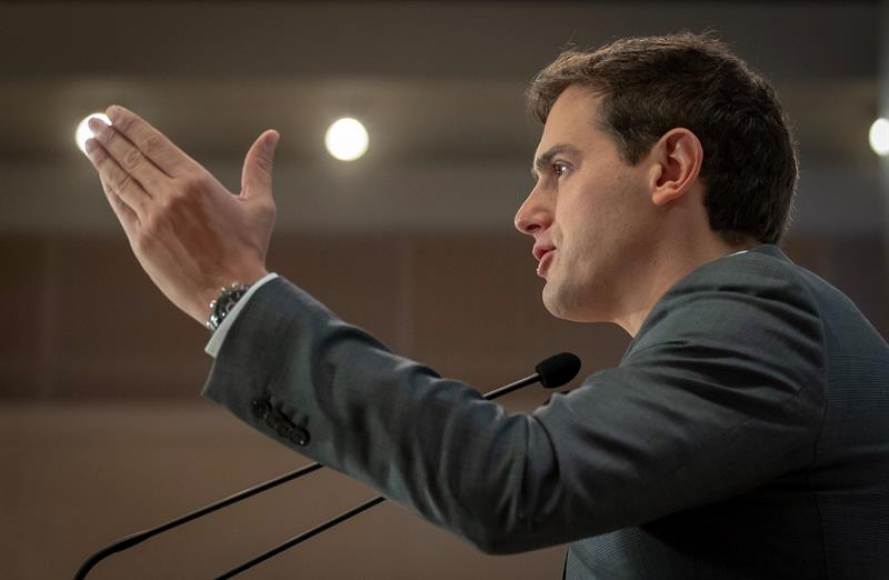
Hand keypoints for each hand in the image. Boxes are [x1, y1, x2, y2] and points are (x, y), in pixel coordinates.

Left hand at [84, 105, 278, 325]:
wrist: (231, 294)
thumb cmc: (248, 249)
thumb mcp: (259, 205)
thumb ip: (258, 167)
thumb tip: (271, 135)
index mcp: (196, 182)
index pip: (154, 144)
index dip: (131, 125)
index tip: (114, 113)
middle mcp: (170, 195)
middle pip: (132, 157)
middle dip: (111, 137)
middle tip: (95, 122)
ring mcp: (152, 218)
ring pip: (120, 180)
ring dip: (102, 159)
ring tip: (90, 142)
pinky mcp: (142, 240)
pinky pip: (121, 206)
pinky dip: (111, 187)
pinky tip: (105, 176)